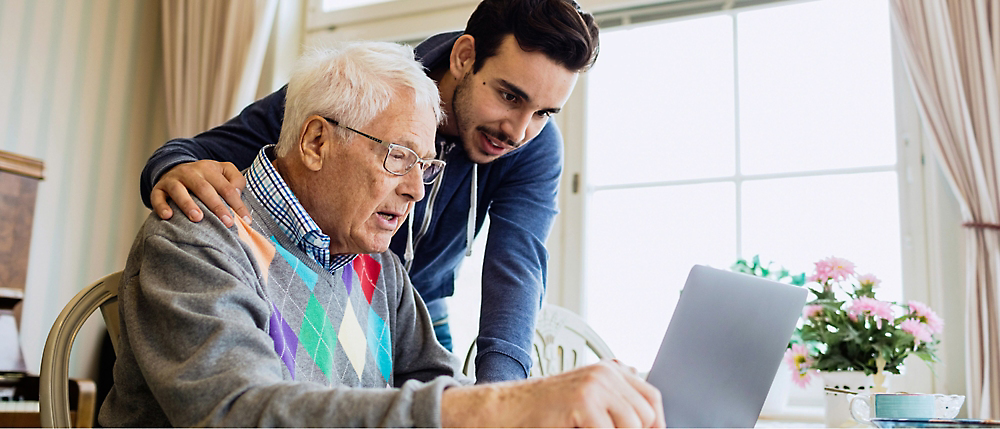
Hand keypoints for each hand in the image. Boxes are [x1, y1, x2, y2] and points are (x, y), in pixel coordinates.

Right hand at [150, 160, 249, 226]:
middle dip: (216, 206)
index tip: (247, 220)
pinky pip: (157, 197)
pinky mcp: (158, 188)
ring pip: (179, 191)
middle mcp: (190, 172)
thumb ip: (236, 180)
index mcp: (209, 169)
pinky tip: (168, 216)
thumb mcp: (223, 171)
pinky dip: (161, 206)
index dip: (237, 204)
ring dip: (188, 204)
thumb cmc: (205, 177)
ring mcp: (173, 180)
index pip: (226, 188)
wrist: (175, 168)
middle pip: (204, 189)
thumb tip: (238, 193)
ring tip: (197, 218)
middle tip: (227, 222)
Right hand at [442, 360, 664, 427]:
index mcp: (610, 371)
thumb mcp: (586, 399)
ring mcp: (596, 385)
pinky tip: (577, 428)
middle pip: (645, 413)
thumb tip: (647, 423)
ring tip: (587, 428)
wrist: (509, 407)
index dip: (655, 423)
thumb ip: (614, 402)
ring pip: (633, 425)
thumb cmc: (545, 410)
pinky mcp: (584, 401)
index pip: (651, 398)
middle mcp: (606, 373)